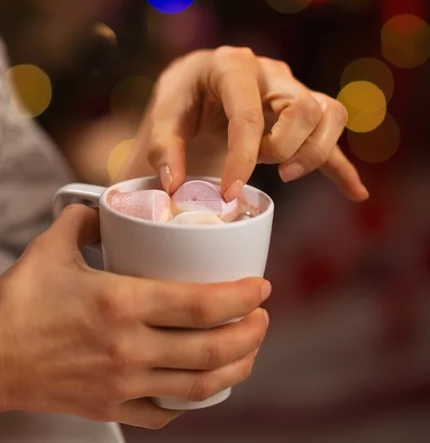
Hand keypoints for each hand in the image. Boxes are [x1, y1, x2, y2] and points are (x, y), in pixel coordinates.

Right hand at [0, 205, 269, 427]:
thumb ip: (85, 219)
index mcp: (121, 303)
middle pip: (211, 349)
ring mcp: (123, 383)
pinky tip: (201, 383)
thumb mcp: (52, 248)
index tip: (261, 287)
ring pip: (198, 386)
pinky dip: (192, 400)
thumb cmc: (18, 303)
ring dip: (235, 367)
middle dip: (251, 333)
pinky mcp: (111, 407)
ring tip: (248, 348)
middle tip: (262, 316)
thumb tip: (107, 208)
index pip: (200, 304)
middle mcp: (129, 348)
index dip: (241, 297)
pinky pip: (165, 412)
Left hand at [120, 47, 367, 201]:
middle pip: (305, 108)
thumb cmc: (182, 96)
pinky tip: (355, 193)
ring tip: (285, 173)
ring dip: (314, 150)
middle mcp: (271, 72)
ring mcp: (291, 90)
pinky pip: (330, 135)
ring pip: (330, 113)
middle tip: (260, 167)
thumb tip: (175, 186)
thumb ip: (164, 147)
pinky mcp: (301, 112)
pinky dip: (342, 166)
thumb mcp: (164, 114)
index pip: (248, 114)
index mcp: (233, 66)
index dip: (243, 159)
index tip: (229, 193)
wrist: (197, 84)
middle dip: (285, 148)